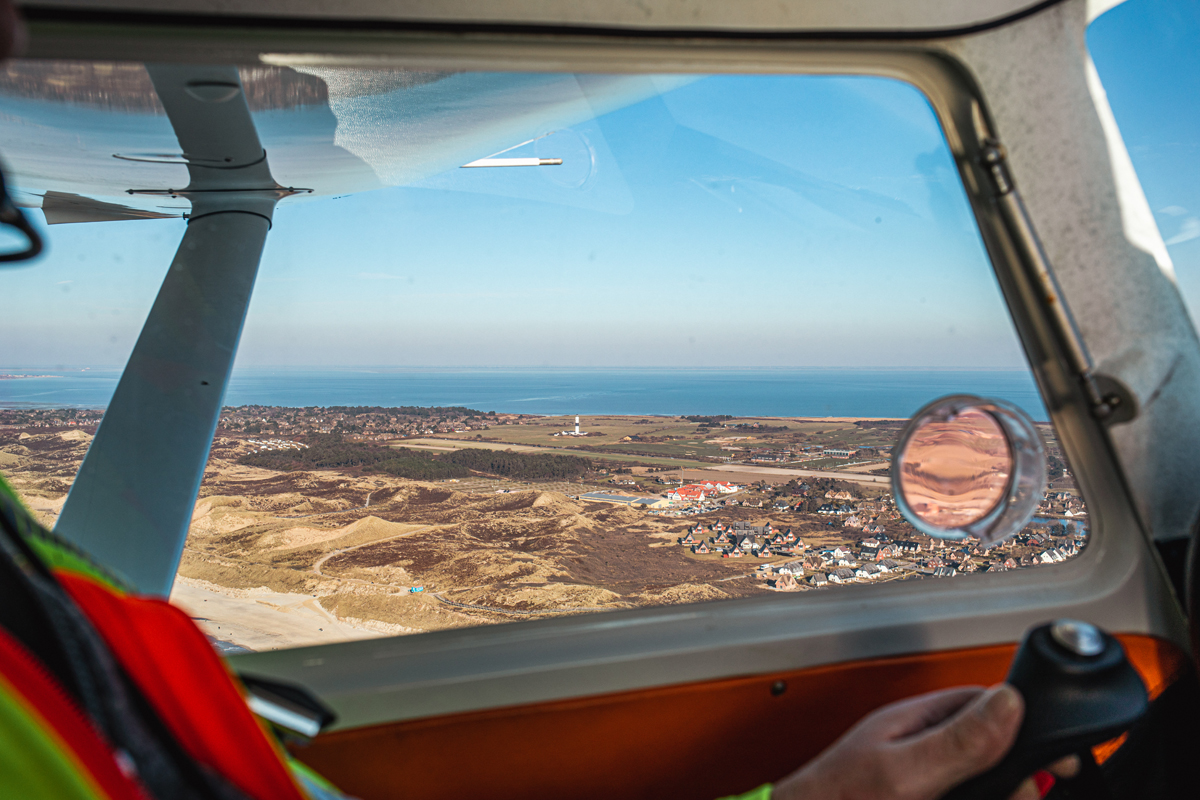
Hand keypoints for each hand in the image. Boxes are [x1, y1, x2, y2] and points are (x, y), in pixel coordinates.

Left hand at [771, 684, 1078, 799]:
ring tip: (1014, 793)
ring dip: (1000, 789)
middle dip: (1016, 774)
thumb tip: (1009, 700)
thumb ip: (956, 739)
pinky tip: (993, 795)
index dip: (1026, 726)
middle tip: (1028, 789)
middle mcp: (922, 749)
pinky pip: (964, 790)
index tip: (1059, 754)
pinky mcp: (918, 796)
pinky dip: (983, 792)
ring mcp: (921, 781)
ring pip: (981, 782)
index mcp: (916, 722)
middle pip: (992, 751)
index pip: (986, 706)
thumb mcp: (903, 770)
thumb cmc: (834, 798)